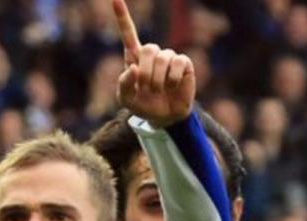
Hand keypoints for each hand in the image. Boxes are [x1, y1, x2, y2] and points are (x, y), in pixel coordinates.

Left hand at [113, 0, 194, 127]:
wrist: (164, 117)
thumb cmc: (143, 105)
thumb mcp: (126, 99)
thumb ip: (123, 85)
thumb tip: (133, 68)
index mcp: (135, 58)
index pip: (129, 33)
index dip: (123, 17)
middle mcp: (153, 54)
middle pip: (149, 49)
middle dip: (146, 72)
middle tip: (146, 87)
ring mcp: (169, 57)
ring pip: (163, 58)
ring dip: (158, 79)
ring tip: (158, 91)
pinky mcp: (183, 63)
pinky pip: (177, 64)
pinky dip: (172, 79)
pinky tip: (172, 86)